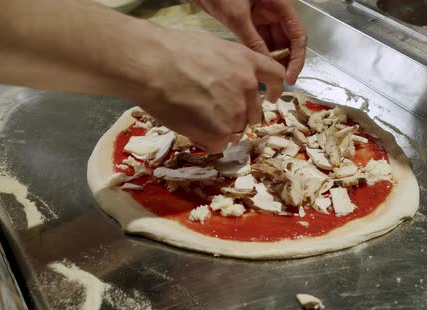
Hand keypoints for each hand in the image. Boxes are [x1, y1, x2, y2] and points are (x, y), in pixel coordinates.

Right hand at [131, 30, 284, 152]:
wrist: (151, 65)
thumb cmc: (171, 50)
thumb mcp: (211, 47)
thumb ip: (228, 65)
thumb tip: (226, 78)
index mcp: (246, 61)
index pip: (275, 76)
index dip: (274, 88)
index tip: (271, 96)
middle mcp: (247, 86)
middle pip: (255, 112)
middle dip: (240, 115)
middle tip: (216, 113)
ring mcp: (236, 111)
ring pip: (236, 130)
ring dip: (221, 130)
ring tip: (195, 119)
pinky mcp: (220, 131)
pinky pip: (219, 145)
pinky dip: (207, 141)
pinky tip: (191, 130)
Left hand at [191, 0, 306, 84]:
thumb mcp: (237, 16)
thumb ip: (252, 41)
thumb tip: (267, 66)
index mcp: (280, 5)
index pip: (298, 35)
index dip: (297, 58)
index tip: (290, 77)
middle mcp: (274, 13)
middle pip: (287, 42)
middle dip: (284, 62)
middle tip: (277, 84)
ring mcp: (261, 18)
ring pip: (272, 44)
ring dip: (271, 61)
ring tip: (265, 81)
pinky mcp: (248, 23)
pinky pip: (258, 42)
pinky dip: (258, 55)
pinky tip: (254, 70)